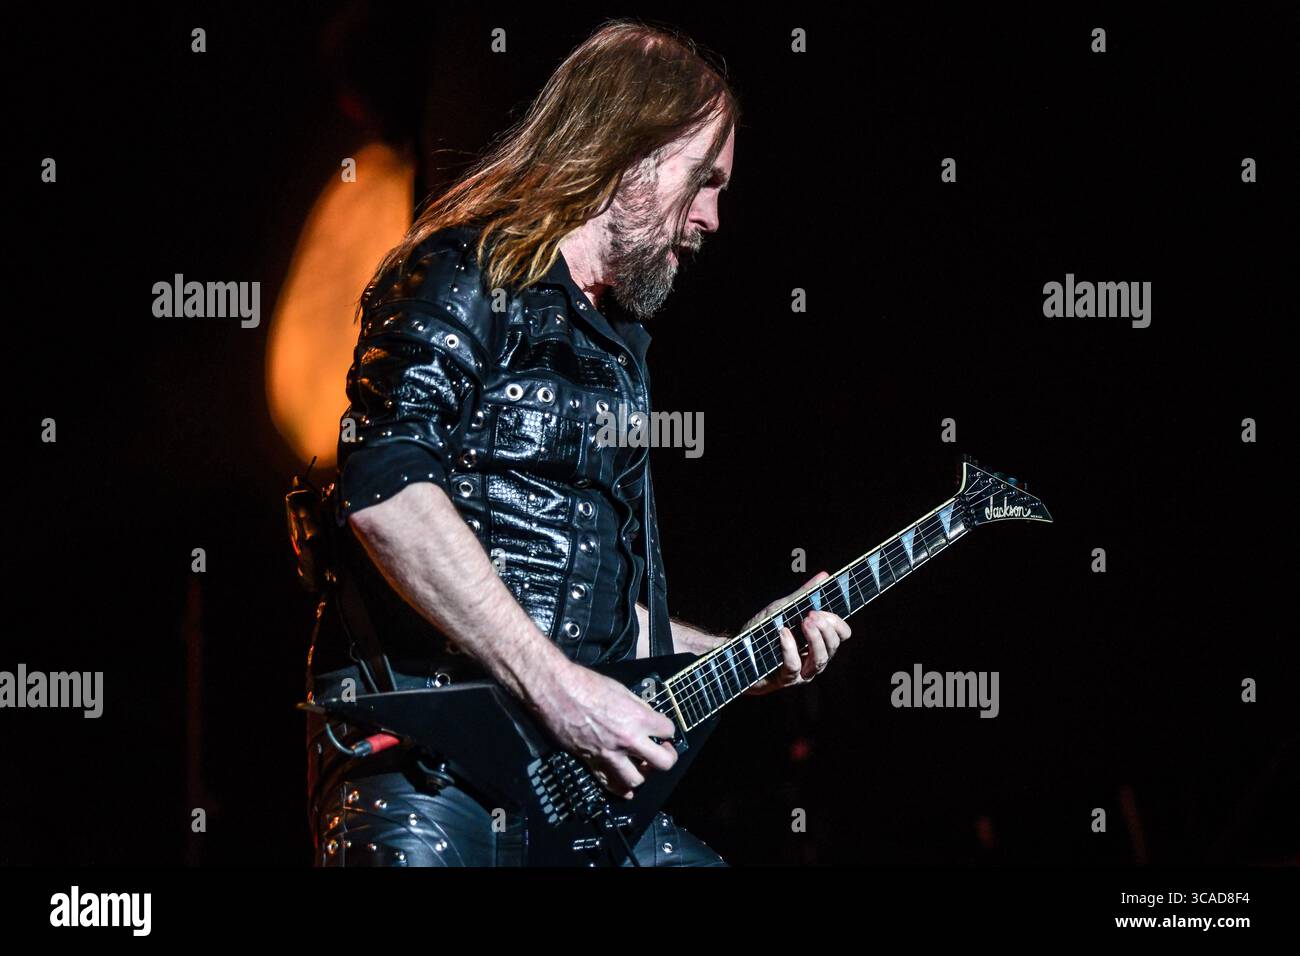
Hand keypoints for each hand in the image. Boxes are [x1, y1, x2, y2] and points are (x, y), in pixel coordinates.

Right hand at [531, 662, 678, 798]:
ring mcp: (608, 754)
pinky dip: (620, 789)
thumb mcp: (621, 690)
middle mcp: (627, 740)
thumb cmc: (584, 684)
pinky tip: (625, 787)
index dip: (666, 730)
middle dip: (667, 757)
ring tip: (641, 766)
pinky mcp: (591, 762)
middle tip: (662, 751)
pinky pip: (610, 784)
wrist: (556, 691)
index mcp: (637, 718)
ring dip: (642, 775)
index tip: (662, 730)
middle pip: (662, 762)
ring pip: (636, 780)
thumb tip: (649, 718)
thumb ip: (639, 707)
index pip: (668, 731)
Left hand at [744, 571, 852, 694]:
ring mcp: (800, 672)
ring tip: (804, 621)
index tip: (821, 609)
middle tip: (811, 614)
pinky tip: (783, 632)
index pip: (841, 635)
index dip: (837, 622)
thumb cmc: (762, 631)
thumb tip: (824, 576)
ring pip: (819, 660)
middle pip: (832, 646)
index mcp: (818, 642)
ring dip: (814, 639)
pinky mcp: (784, 679)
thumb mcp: (783, 609)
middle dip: (825, 629)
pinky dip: (790, 648)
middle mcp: (813, 659)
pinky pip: (794, 666)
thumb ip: (804, 595)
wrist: (735, 651)